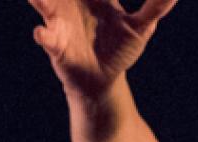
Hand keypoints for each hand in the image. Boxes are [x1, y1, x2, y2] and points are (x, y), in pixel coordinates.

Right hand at [29, 0, 177, 95]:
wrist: (103, 78)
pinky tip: (43, 33)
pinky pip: (45, 37)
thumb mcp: (141, 28)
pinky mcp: (55, 44)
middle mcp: (73, 3)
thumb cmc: (120, 48)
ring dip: (41, 1)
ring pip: (45, 4)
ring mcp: (61, 21)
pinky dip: (44, 35)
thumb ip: (156, 8)